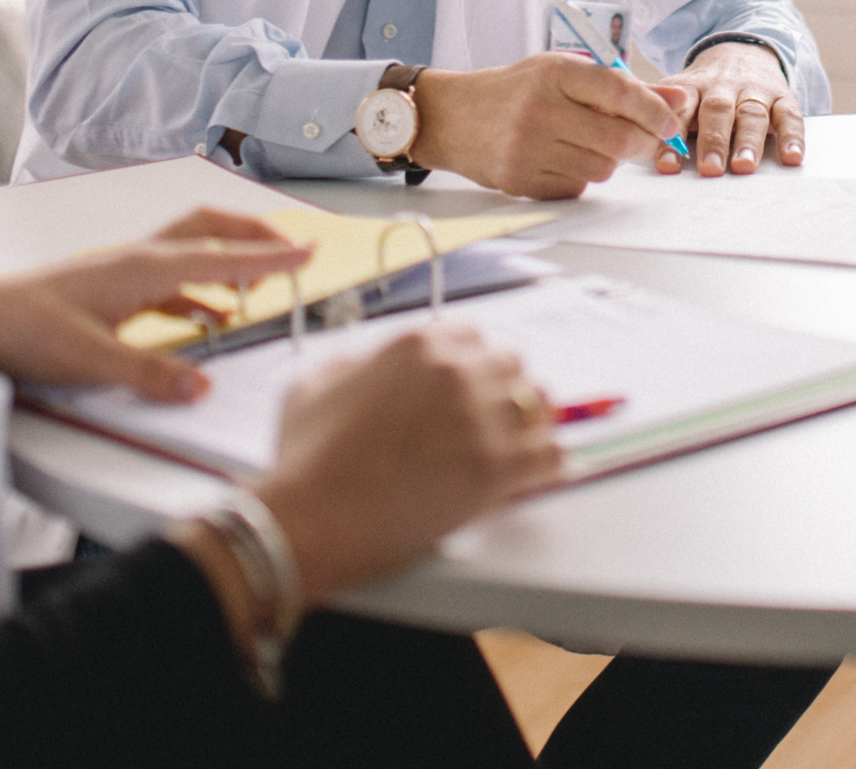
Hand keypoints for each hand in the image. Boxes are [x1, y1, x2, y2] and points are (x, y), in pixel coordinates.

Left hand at [0, 208, 311, 402]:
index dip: (270, 256)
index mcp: (144, 266)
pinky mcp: (112, 290)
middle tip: (289, 252)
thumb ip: (150, 375)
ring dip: (229, 263)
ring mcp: (124, 271)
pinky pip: (171, 281)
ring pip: (192, 251)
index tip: (309, 251)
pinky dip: (200, 292)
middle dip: (254, 235)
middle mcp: (139, 258)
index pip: (223, 256)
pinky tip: (207, 318)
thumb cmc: (25, 329)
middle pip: (211, 229)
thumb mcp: (91, 359)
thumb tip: (202, 387)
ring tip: (256, 292)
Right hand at [249, 321, 565, 598]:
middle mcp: (458, 372)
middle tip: (490, 419)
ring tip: (521, 443)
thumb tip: (370, 366)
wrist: (311, 519)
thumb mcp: (315, 385)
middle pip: (511, 365)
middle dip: (501, 390)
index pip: (473, 336)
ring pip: (538, 404)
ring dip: (530, 421)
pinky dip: (548, 465)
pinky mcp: (496, 469)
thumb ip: (354, 364)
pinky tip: (537, 474)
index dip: (471, 363)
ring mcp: (481, 419)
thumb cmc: (305, 459)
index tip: (470, 385)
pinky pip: (550, 456)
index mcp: (419, 345)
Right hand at [411, 52, 685, 198]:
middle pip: (618, 139)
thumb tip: (679, 100)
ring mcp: (527, 148)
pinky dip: (580, 176)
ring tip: (586, 143)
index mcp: (553, 72)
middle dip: (643, 143)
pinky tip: (560, 158)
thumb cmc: (516, 90)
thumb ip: (621, 85)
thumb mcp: (562, 72)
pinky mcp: (520, 180)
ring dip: (609, 160)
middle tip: (642, 140)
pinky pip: (576, 187)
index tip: (670, 122)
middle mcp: (539, 108)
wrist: (451, 116)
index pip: (620, 92)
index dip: (654, 110)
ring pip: (602, 168)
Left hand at [653, 41, 802, 175]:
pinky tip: (791, 157)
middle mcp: (723, 86)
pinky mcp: (782, 96)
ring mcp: (754, 91)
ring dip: (748, 141)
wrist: (741, 51)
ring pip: (751, 113)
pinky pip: (790, 115)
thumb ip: (659, 114)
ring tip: (744, 167)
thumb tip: (628, 142)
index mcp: (691, 87)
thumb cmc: (703, 89)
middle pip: (717, 111)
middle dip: (713, 140)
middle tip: (709, 169)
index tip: (668, 167)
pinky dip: (792, 136)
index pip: (680, 110)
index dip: (673, 138)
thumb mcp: (678, 92)